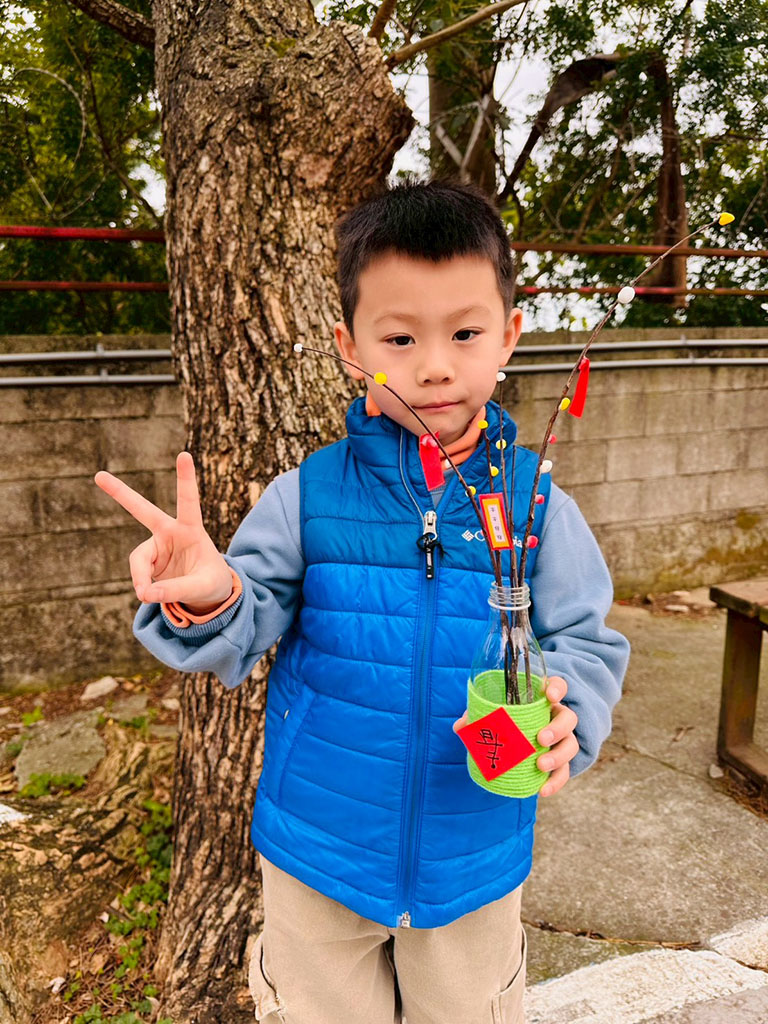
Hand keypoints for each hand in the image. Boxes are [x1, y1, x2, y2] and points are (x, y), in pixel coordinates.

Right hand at [94, 451, 232, 609]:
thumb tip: (146, 594)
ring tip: (146, 595)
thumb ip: (176, 590)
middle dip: (121, 494)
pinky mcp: (148, 562)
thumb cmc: (211, 583)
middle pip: (143, 510)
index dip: (185, 479)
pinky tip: (148, 594)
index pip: (188, 501)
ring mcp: (156, 546)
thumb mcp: (202, 588)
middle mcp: (170, 533)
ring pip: (139, 560)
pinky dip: (142, 586)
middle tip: (99, 475)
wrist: (207, 594)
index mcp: (191, 530)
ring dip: (140, 578)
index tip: (184, 454)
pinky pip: (138, 575)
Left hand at [451, 674, 578, 797]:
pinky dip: (555, 782)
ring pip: (571, 745)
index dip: (557, 688)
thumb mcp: (491, 715)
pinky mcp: (560, 762)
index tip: (549, 695)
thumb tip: (460, 727)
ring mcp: (561, 740)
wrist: (516, 744)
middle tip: (541, 739)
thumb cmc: (505, 722)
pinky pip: (564, 772)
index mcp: (542, 701)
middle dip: (558, 728)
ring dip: (558, 756)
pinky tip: (543, 790)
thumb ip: (477, 716)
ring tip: (540, 766)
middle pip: (568, 718)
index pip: (558, 686)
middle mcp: (556, 718)